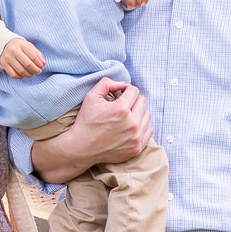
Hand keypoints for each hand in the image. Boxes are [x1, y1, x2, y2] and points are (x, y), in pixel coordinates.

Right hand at [0, 35, 45, 78]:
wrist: (5, 44)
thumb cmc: (20, 47)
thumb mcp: (29, 47)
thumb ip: (37, 54)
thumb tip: (44, 64)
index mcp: (22, 45)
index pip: (33, 57)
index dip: (39, 64)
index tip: (42, 67)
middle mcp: (14, 50)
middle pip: (28, 64)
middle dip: (35, 70)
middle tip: (38, 72)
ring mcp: (8, 57)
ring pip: (21, 71)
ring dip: (28, 75)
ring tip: (32, 75)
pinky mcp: (3, 63)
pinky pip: (13, 74)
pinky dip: (19, 77)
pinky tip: (23, 75)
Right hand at [31, 78, 152, 182]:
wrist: (82, 148)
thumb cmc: (86, 122)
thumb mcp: (91, 97)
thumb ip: (107, 83)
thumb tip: (122, 84)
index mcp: (121, 109)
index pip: (134, 91)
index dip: (125, 90)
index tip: (119, 95)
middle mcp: (132, 123)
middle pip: (142, 102)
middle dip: (132, 101)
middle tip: (122, 106)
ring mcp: (135, 137)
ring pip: (147, 116)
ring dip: (138, 113)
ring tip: (126, 117)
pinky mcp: (137, 148)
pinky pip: (148, 130)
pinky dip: (141, 127)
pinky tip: (129, 127)